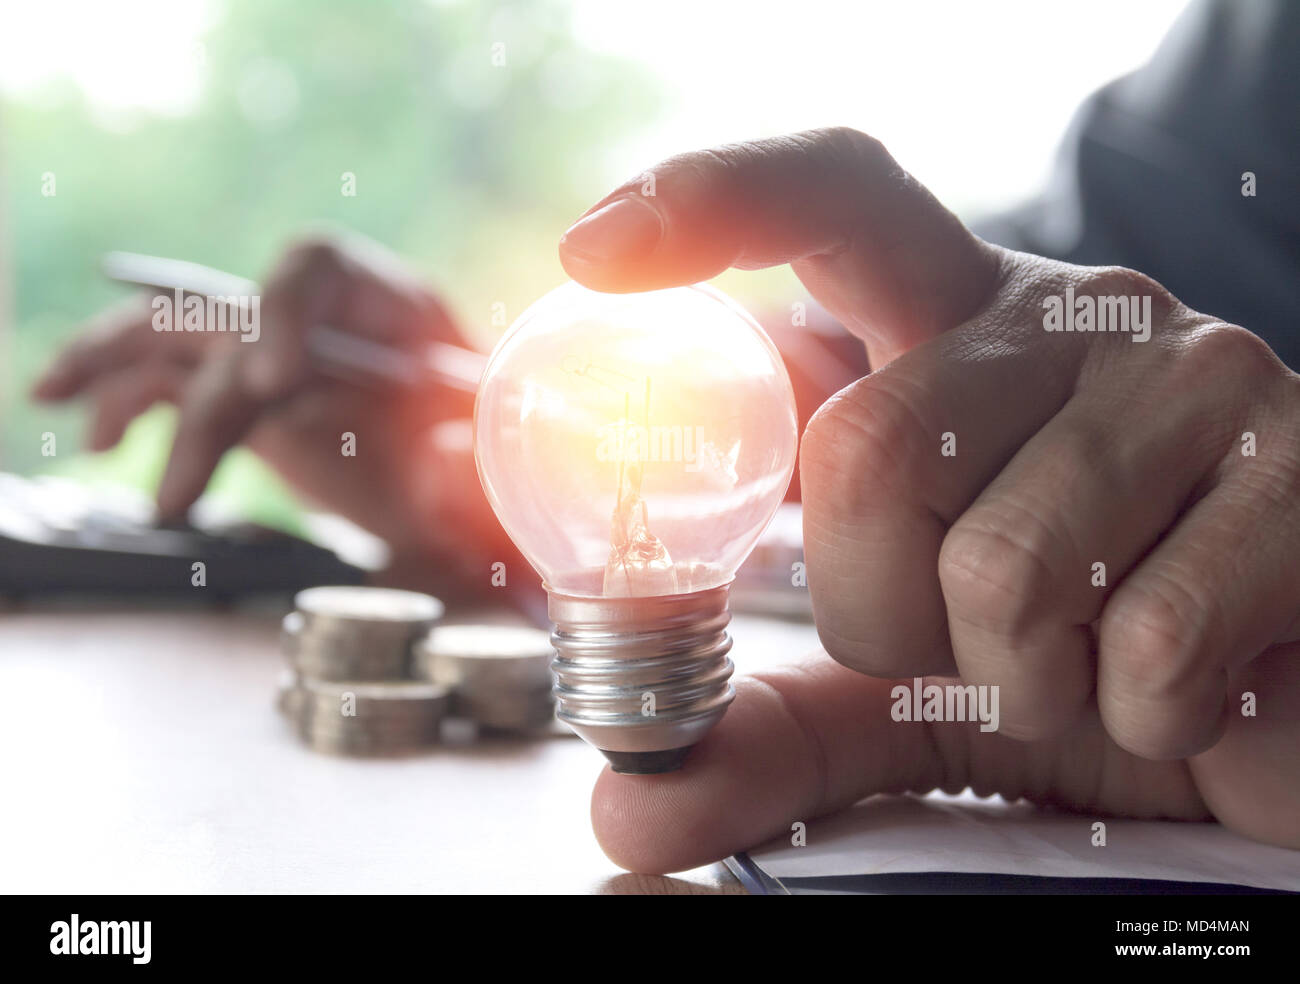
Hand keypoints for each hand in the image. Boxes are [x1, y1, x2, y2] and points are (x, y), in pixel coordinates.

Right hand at [33, 233, 506, 593]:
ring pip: (182, 335)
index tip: (273, 384)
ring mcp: (280, 356)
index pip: (318, 266)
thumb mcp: (492, 472)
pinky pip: (174, 384)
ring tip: (75, 419)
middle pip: (237, 312)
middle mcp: (325, 320)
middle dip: (200, 379)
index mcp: (394, 308)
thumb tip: (446, 455)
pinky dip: (127, 405)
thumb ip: (475, 467)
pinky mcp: (249, 400)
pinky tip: (100, 443)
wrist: (473, 501)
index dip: (284, 310)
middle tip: (192, 464)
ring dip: (116, 366)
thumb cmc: (492, 472)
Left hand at [558, 127, 1299, 870]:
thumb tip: (628, 807)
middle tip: (960, 645)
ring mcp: (1198, 376)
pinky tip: (1181, 683)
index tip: (597, 252)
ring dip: (1016, 681)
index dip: (715, 202)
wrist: (1277, 698)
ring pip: (1003, 568)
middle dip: (881, 612)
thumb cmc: (1078, 652)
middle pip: (867, 453)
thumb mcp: (911, 677)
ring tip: (1083, 663)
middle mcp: (1074, 318)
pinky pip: (1143, 642)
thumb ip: (774, 724)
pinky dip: (1136, 715)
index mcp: (961, 329)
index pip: (837, 202)